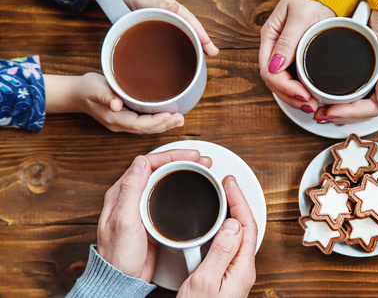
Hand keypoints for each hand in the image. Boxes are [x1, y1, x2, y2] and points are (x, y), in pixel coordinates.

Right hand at [78, 73, 184, 133]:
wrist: (77, 94)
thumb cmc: (86, 89)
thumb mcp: (94, 88)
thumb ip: (105, 96)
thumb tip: (116, 105)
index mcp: (115, 120)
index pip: (139, 124)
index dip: (155, 122)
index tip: (169, 115)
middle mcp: (121, 125)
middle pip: (147, 130)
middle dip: (165, 125)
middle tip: (181, 119)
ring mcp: (124, 124)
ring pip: (148, 129)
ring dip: (164, 125)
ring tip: (180, 120)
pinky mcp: (127, 120)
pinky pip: (145, 125)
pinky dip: (158, 122)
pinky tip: (168, 118)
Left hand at [97, 149, 212, 282]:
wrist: (123, 279)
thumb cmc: (119, 254)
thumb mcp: (123, 220)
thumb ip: (130, 189)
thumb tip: (140, 161)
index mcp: (122, 192)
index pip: (148, 163)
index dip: (171, 155)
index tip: (191, 156)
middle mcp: (131, 196)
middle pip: (159, 168)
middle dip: (181, 160)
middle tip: (201, 160)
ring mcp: (142, 206)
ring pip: (165, 180)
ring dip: (183, 171)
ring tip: (201, 169)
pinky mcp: (152, 218)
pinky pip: (168, 195)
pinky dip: (182, 187)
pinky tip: (192, 189)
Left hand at [122, 0, 218, 55]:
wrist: (129, 0)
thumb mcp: (148, 1)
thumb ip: (160, 3)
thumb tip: (174, 7)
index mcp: (175, 9)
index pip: (191, 22)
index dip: (200, 33)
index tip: (208, 43)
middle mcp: (176, 17)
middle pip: (193, 30)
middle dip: (204, 42)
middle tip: (214, 54)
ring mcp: (172, 25)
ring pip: (187, 36)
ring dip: (196, 46)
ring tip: (206, 58)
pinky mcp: (165, 32)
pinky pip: (177, 40)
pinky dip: (184, 48)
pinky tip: (186, 57)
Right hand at [178, 175, 257, 296]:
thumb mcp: (205, 282)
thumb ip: (221, 252)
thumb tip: (232, 224)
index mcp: (242, 267)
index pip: (247, 225)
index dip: (239, 200)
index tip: (229, 183)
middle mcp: (243, 268)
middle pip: (246, 226)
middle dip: (237, 201)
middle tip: (226, 184)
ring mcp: (235, 271)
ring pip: (239, 233)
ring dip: (232, 212)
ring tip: (222, 196)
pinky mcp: (226, 274)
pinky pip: (230, 243)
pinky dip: (224, 226)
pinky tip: (214, 223)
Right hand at [259, 0, 334, 112]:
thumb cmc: (311, 1)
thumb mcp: (300, 16)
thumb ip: (288, 40)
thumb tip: (275, 66)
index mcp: (269, 38)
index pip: (269, 71)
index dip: (285, 87)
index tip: (302, 94)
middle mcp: (273, 50)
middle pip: (273, 83)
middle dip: (290, 97)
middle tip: (309, 104)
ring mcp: (282, 57)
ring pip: (280, 86)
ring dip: (293, 99)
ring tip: (310, 106)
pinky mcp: (293, 62)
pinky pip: (290, 82)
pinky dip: (298, 93)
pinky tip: (308, 98)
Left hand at [314, 11, 377, 123]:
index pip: (377, 108)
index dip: (353, 113)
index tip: (333, 111)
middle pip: (368, 112)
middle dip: (344, 116)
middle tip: (322, 115)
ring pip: (362, 109)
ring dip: (342, 114)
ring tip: (323, 114)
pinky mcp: (373, 79)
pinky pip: (359, 99)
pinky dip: (345, 105)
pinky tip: (332, 106)